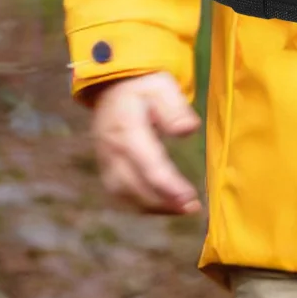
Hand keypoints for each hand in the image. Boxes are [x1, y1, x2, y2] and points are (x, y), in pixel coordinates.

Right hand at [88, 72, 202, 214]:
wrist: (115, 87)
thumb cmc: (144, 88)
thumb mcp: (162, 87)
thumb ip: (175, 108)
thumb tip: (186, 130)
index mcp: (126, 128)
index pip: (146, 163)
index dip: (167, 184)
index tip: (189, 197)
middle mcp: (111, 148)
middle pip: (132, 184)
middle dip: (162, 201)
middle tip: (191, 208)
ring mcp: (106, 160)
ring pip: (124, 193)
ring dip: (153, 207)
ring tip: (182, 210)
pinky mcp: (107, 167)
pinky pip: (120, 193)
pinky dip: (141, 204)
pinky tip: (165, 207)